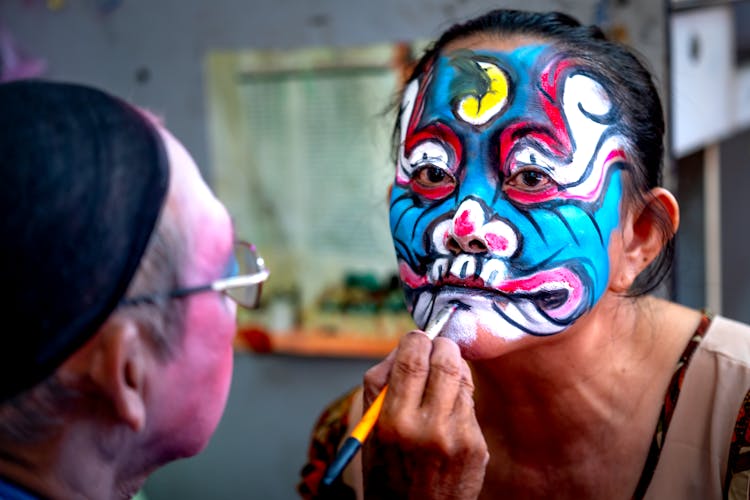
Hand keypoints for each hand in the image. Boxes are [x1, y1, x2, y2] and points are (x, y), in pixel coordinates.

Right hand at [361, 331, 488, 498]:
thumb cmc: (386, 467)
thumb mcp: (370, 428)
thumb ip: (382, 384)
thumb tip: (408, 346)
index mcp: (392, 420)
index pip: (411, 359)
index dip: (416, 340)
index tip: (416, 338)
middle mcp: (426, 428)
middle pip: (444, 361)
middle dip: (442, 345)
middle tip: (438, 345)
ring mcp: (455, 438)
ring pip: (461, 379)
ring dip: (454, 367)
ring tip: (444, 370)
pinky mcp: (475, 447)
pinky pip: (470, 404)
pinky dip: (460, 395)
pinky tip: (449, 405)